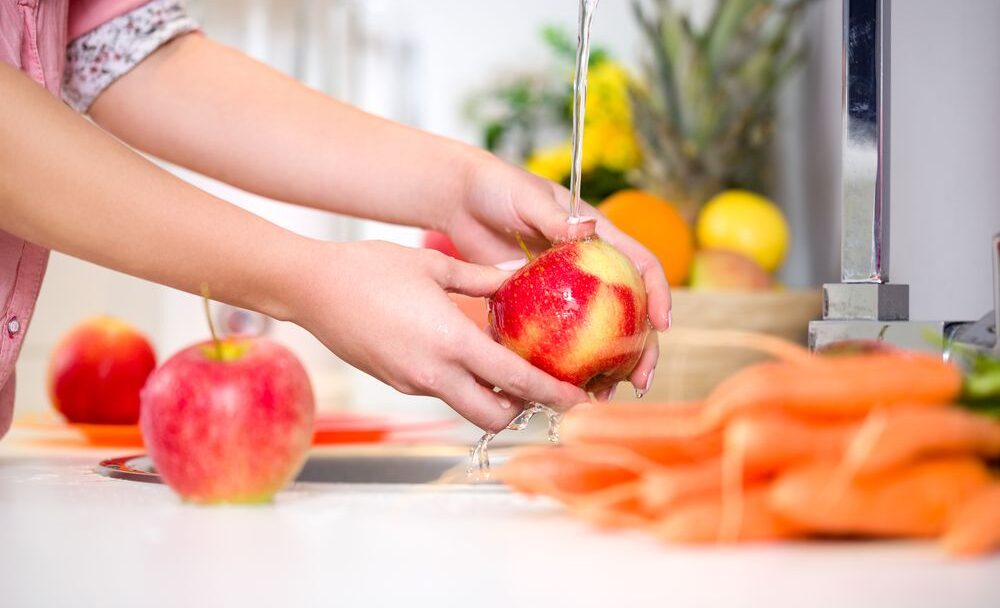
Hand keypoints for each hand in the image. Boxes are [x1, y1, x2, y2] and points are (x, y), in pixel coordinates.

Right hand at [291, 240, 589, 430]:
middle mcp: (434, 373)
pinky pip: (441, 391)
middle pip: (494, 416)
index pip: (516, 380)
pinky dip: (461, 383)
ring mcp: (413, 383)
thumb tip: (515, 277)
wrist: (310, 288)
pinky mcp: (397, 382)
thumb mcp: (433, 265)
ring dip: (491, 397)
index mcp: (451, 342)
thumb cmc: (368, 269)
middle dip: (522, 410)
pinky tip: (463, 353)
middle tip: (541, 387)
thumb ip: (480, 280)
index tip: (579, 399)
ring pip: (466, 406)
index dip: (552, 394)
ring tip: (505, 366)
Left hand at [443, 154, 671, 397]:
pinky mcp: (540, 306)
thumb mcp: (526, 198)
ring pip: (598, 333)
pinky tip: (564, 388)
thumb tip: (587, 228)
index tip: (662, 323)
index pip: (640, 265)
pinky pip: (559, 339)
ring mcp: (567, 291)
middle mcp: (590, 268)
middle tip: (640, 380)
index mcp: (598, 237)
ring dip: (607, 366)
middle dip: (642, 348)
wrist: (460, 201)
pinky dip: (565, 364)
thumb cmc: (497, 188)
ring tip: (604, 395)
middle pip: (629, 311)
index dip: (657, 293)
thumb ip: (554, 216)